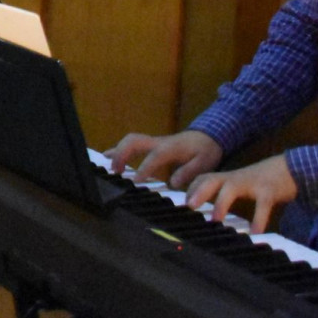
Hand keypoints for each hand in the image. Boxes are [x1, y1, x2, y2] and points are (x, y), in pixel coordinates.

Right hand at [105, 129, 222, 188]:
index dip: (145, 168)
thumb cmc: (205, 151)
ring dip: (117, 151)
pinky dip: (119, 149)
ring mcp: (153, 141)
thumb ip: (189, 172)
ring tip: (109, 167)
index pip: (154, 157)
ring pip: (130, 140)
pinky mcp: (151, 144)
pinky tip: (108, 157)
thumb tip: (174, 183)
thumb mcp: (204, 163)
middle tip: (116, 171)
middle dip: (122, 154)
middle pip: (134, 141)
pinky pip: (132, 144)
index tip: (136, 181)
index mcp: (171, 148)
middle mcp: (159, 142)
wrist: (209, 135)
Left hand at [186, 154, 297, 233]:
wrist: (291, 167)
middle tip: (188, 206)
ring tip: (215, 220)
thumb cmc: (263, 180)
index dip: (191, 189)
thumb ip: (227, 192)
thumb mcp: (242, 183)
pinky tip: (255, 233)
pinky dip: (258, 219)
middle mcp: (237, 178)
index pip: (204, 178)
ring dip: (221, 203)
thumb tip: (212, 212)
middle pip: (212, 179)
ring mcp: (252, 182)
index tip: (183, 203)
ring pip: (232, 188)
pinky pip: (262, 205)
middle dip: (199, 191)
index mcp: (229, 177)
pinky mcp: (269, 191)